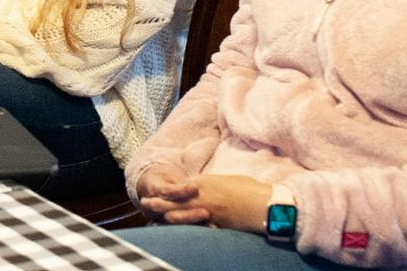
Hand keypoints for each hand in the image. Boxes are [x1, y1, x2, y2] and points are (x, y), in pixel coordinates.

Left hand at [141, 170, 271, 232]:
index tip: (160, 194)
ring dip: (164, 210)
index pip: (182, 187)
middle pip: (175, 195)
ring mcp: (206, 205)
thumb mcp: (227, 183)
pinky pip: (192, 221)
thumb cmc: (250, 191)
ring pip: (179, 208)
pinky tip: (170, 224)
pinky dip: (181, 221)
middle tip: (144, 201)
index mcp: (205, 182)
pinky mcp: (212, 218)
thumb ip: (213, 186)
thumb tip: (209, 192)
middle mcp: (202, 192)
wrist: (263, 201)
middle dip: (159, 199)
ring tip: (149, 210)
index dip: (170, 192)